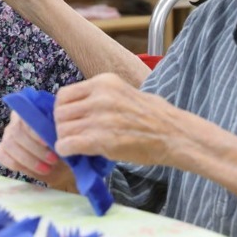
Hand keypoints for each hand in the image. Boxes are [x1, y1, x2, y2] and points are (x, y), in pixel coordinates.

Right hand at [0, 110, 69, 186]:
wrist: (63, 167)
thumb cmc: (64, 149)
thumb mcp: (65, 140)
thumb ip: (59, 135)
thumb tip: (57, 136)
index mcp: (32, 111)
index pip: (27, 117)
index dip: (36, 131)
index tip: (48, 143)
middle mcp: (16, 120)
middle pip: (17, 131)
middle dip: (35, 149)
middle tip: (53, 160)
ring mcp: (8, 135)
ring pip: (9, 144)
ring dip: (28, 159)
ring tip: (46, 169)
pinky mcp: (2, 150)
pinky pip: (2, 155)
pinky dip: (17, 165)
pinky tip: (32, 171)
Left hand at [54, 73, 176, 164]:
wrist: (175, 135)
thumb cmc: (154, 117)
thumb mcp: (124, 93)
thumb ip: (99, 97)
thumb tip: (76, 109)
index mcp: (104, 82)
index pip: (64, 94)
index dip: (62, 110)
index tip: (67, 120)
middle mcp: (99, 97)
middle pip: (60, 112)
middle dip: (61, 126)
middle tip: (70, 136)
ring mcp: (100, 118)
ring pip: (62, 129)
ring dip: (64, 140)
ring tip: (74, 146)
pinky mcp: (101, 139)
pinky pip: (68, 144)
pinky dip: (66, 150)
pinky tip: (74, 153)